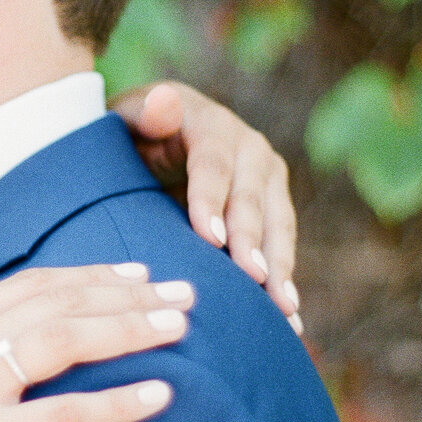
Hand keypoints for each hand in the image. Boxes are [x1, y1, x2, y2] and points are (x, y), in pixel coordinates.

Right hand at [0, 265, 192, 421]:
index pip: (30, 287)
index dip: (91, 276)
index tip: (140, 273)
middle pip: (56, 305)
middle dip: (127, 294)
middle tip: (185, 293)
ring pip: (61, 343)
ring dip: (128, 330)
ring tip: (181, 329)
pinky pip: (62, 415)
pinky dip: (116, 403)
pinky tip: (160, 397)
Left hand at [112, 81, 298, 325]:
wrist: (155, 139)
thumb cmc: (134, 133)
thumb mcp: (132, 115)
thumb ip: (148, 112)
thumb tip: (164, 102)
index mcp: (213, 127)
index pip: (213, 165)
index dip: (212, 200)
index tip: (209, 237)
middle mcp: (250, 151)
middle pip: (252, 199)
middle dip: (253, 241)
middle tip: (253, 279)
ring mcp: (266, 181)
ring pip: (278, 226)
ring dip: (280, 268)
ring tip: (282, 308)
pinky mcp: (273, 211)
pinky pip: (281, 246)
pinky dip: (285, 281)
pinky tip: (289, 319)